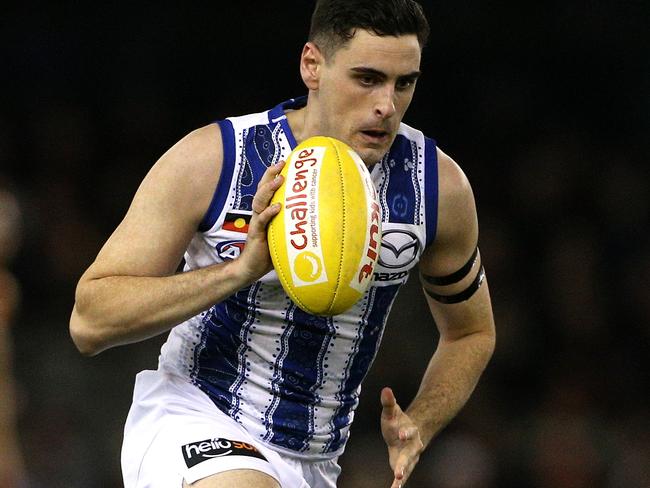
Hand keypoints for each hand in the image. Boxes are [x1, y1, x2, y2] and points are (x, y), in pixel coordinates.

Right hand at [233, 160, 284, 282]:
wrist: (251, 267)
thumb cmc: (270, 251)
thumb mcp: (284, 233)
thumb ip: (295, 224)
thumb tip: (319, 217)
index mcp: (266, 211)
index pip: (268, 188)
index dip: (274, 174)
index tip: (285, 161)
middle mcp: (260, 213)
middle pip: (262, 189)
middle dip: (270, 174)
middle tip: (281, 164)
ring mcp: (257, 222)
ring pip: (259, 201)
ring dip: (269, 189)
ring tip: (280, 179)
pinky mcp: (256, 234)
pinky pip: (261, 221)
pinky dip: (269, 213)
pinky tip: (277, 207)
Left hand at [381, 387, 423, 487]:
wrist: (407, 432)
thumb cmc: (398, 421)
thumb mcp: (391, 411)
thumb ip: (388, 402)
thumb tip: (385, 389)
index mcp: (410, 430)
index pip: (409, 431)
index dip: (406, 431)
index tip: (401, 433)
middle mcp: (413, 446)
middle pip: (410, 455)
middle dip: (405, 463)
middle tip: (399, 473)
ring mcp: (410, 458)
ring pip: (408, 467)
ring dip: (403, 475)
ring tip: (397, 484)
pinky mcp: (404, 466)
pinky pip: (402, 476)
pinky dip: (398, 483)